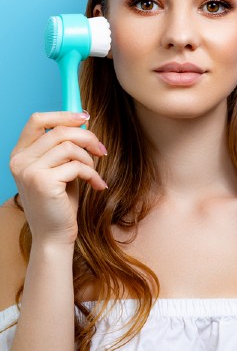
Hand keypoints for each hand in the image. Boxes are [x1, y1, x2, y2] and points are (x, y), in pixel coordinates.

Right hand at [9, 111, 107, 245]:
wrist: (54, 235)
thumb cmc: (59, 202)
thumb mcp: (60, 168)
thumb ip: (64, 147)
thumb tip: (83, 121)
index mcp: (20, 154)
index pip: (37, 120)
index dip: (63, 115)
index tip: (85, 117)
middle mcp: (20, 160)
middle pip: (59, 131)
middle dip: (87, 137)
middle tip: (101, 150)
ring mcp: (29, 171)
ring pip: (69, 147)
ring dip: (89, 158)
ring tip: (94, 173)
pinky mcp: (43, 182)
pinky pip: (77, 166)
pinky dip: (92, 174)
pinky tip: (97, 185)